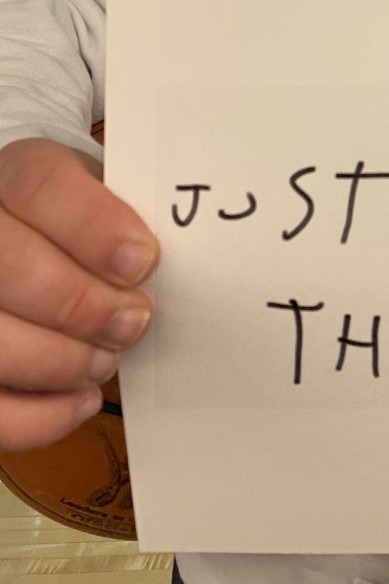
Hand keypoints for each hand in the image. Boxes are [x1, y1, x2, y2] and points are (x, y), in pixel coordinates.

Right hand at [0, 138, 158, 450]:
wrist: (37, 236)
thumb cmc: (85, 223)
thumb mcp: (109, 196)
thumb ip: (132, 216)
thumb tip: (172, 260)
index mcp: (17, 173)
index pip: (40, 185)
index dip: (94, 227)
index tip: (145, 262)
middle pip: (12, 264)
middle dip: (83, 303)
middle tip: (136, 320)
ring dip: (59, 360)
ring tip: (106, 360)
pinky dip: (37, 416)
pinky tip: (81, 400)